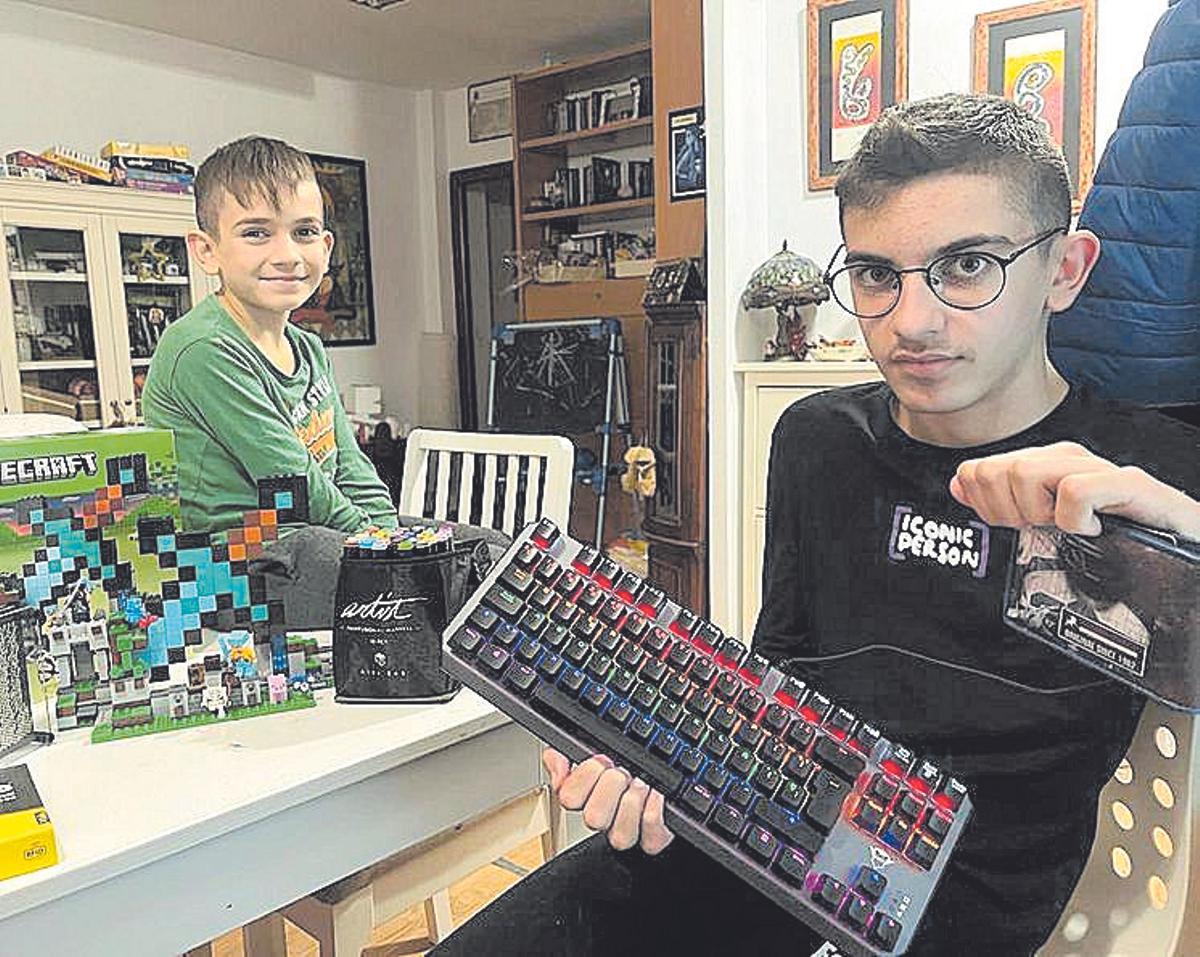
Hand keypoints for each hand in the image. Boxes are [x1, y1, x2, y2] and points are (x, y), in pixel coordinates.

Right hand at [543, 748, 674, 853]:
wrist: (664, 786)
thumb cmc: (628, 768)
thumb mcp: (594, 751)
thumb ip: (566, 753)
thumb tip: (558, 765)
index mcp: (586, 797)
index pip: (569, 798)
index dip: (585, 775)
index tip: (600, 760)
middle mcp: (605, 819)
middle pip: (593, 818)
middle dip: (611, 786)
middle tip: (622, 772)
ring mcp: (628, 831)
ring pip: (620, 836)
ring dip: (633, 801)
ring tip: (642, 783)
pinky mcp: (653, 839)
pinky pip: (650, 836)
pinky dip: (654, 810)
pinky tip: (656, 794)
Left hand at [950, 441, 1199, 538]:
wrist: (1189, 560)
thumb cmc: (1121, 544)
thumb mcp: (1053, 527)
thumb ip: (1006, 502)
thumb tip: (962, 482)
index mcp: (1050, 466)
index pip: (982, 469)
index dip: (984, 504)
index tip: (1011, 526)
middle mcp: (1073, 461)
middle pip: (999, 469)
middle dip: (1006, 511)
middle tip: (1040, 531)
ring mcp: (1103, 471)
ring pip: (1029, 472)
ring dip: (1038, 513)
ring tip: (1067, 530)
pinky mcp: (1133, 487)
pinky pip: (1077, 490)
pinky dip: (1075, 519)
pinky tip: (1093, 530)